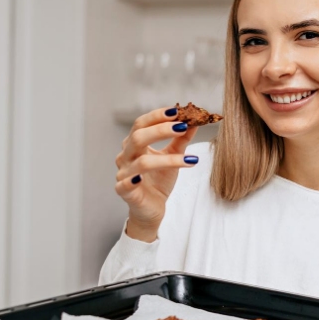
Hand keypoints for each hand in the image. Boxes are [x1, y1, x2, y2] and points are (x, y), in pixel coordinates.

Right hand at [115, 107, 198, 241]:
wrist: (152, 208)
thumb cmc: (159, 180)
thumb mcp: (173, 156)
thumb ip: (181, 139)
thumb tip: (195, 120)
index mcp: (134, 144)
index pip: (141, 123)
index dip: (157, 116)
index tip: (176, 111)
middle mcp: (125, 156)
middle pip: (138, 137)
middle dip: (161, 130)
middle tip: (182, 126)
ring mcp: (123, 173)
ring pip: (142, 162)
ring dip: (167, 159)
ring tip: (189, 159)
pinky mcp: (123, 191)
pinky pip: (126, 184)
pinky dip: (133, 180)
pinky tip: (142, 178)